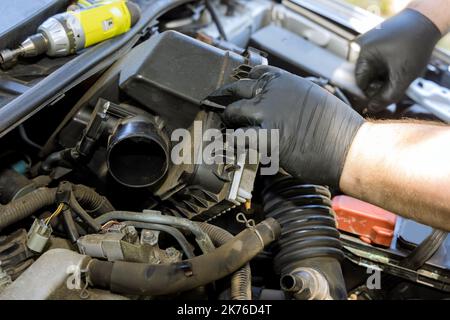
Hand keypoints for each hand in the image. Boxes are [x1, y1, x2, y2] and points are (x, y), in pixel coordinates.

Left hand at [210, 65, 363, 187]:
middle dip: (229, 101)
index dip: (243, 84)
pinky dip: (234, 142)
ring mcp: (268, 114)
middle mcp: (274, 93)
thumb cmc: (340, 128)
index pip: (255, 74)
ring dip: (230, 122)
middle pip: (237, 91)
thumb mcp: (315, 97)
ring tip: (229, 130)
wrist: (350, 149)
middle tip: (226, 111)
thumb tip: (280, 102)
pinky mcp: (265, 138)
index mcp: (287, 81)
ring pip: (233, 113)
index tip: (237, 91)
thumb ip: (292, 95)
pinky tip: (235, 147)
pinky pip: (238, 137)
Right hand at [355, 9, 441, 111]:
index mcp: (363, 54)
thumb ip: (387, 96)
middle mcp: (361, 47)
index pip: (360, 83)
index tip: (385, 96)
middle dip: (380, 83)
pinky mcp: (375, 43)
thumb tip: (372, 109)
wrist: (426, 21)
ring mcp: (368, 44)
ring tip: (399, 71)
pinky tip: (397, 64)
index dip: (372, 93)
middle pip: (366, 77)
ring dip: (384, 76)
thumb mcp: (403, 75)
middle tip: (396, 82)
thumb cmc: (416, 42)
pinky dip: (386, 67)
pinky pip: (376, 62)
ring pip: (372, 71)